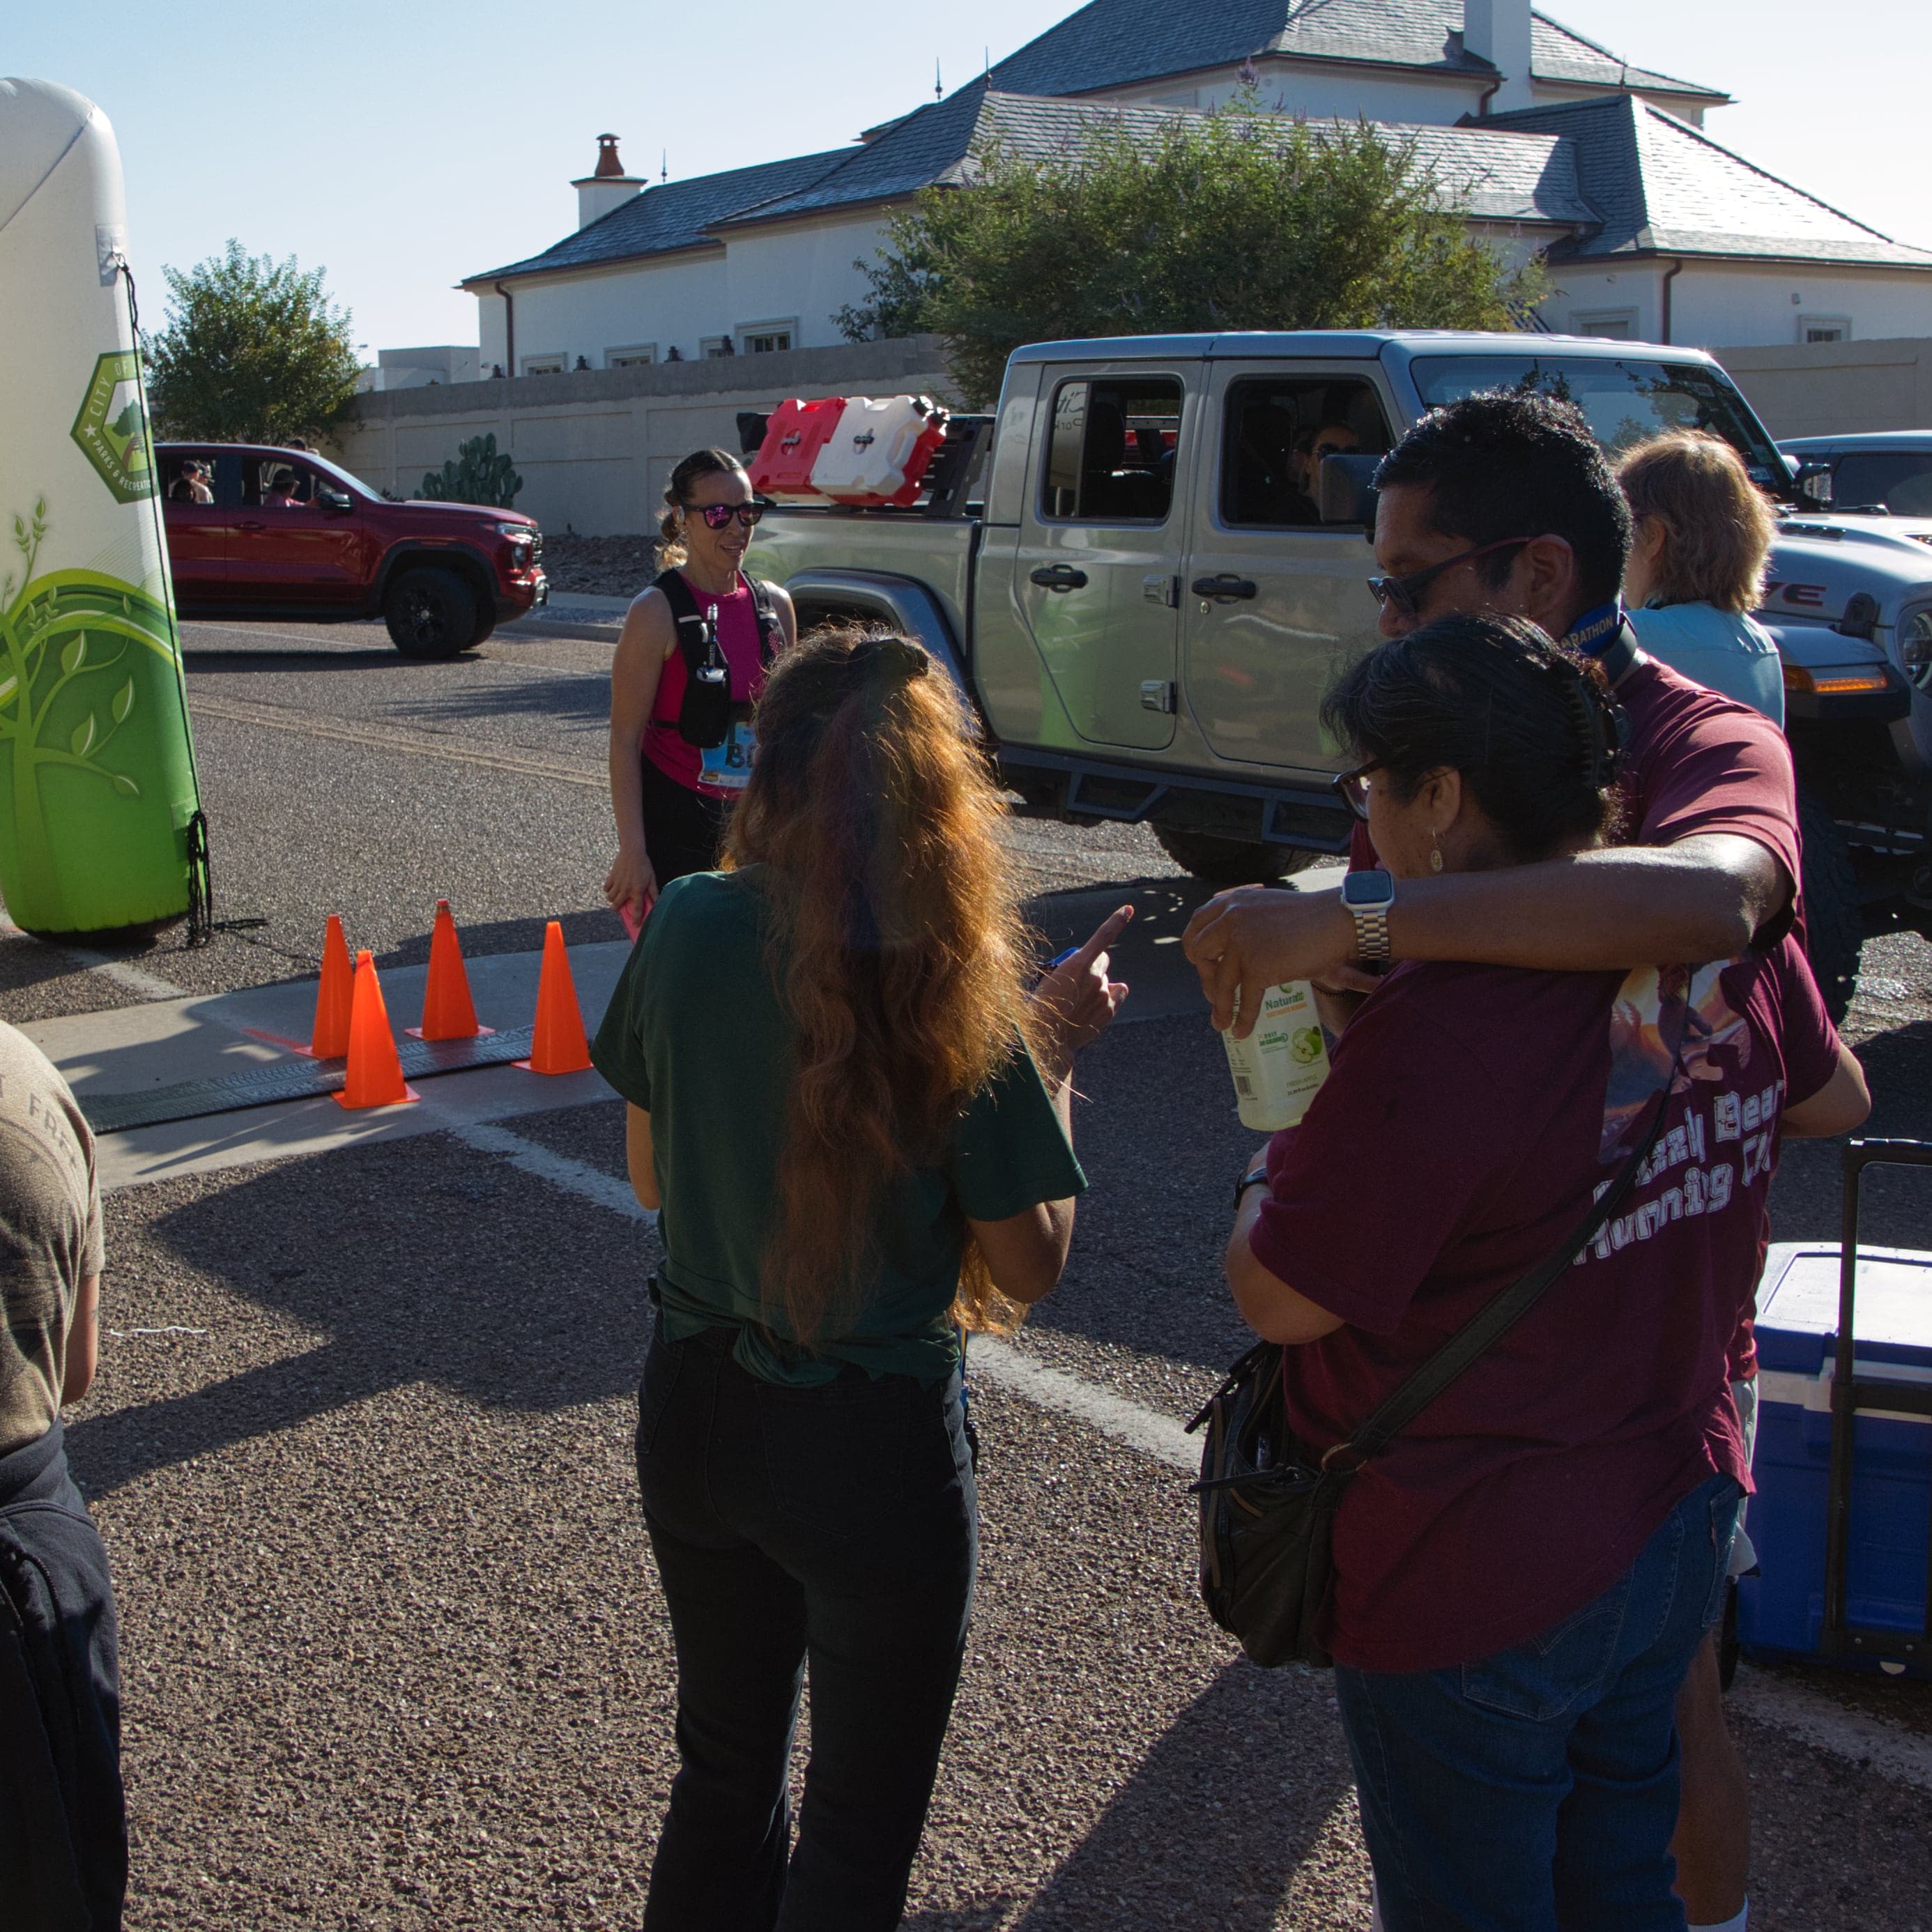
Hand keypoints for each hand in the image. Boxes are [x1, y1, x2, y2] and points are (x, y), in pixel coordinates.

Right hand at [604, 846, 658, 923]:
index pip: (636, 909)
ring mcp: (617, 883)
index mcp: (637, 890)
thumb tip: (657, 902)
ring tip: (617, 897)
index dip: (636, 919)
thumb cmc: (644, 865)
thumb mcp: (651, 879)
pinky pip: (606, 888)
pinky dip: (608, 890)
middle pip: (617, 905)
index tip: (635, 925)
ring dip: (613, 900)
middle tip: (620, 908)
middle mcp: (625, 889)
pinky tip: (612, 888)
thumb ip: (653, 892)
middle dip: (617, 909)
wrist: (632, 852)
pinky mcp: (611, 877)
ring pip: (610, 898)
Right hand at [1031, 905, 1132, 1079]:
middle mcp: (1095, 977)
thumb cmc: (1040, 1008)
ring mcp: (1104, 994)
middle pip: (1102, 961)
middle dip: (1093, 965)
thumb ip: (1072, 970)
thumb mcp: (1046, 982)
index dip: (1117, 921)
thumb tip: (1105, 977)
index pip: (1103, 937)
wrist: (1047, 1039)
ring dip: (1097, 983)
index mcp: (1077, 965)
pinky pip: (1117, 993)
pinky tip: (1098, 1003)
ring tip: (1078, 999)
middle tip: (1075, 980)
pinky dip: (1111, 995)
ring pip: (1107, 980)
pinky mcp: (1109, 1010)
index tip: (1129, 909)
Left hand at [1182, 885, 1354, 1037]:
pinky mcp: (1258, 965)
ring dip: (1220, 1007)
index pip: (1197, 925)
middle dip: (1205, 978)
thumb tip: (1227, 952)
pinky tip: (1241, 1031)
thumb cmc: (1311, 919)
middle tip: (1214, 995)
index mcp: (1232, 902)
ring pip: (1220, 983)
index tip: (1201, 964)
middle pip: (1200, 954)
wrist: (1339, 920)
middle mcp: (1231, 919)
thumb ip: (1245, 921)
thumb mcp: (1267, 909)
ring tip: (1220, 1024)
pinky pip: (1244, 998)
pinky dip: (1242, 1018)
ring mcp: (1242, 942)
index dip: (1195, 949)